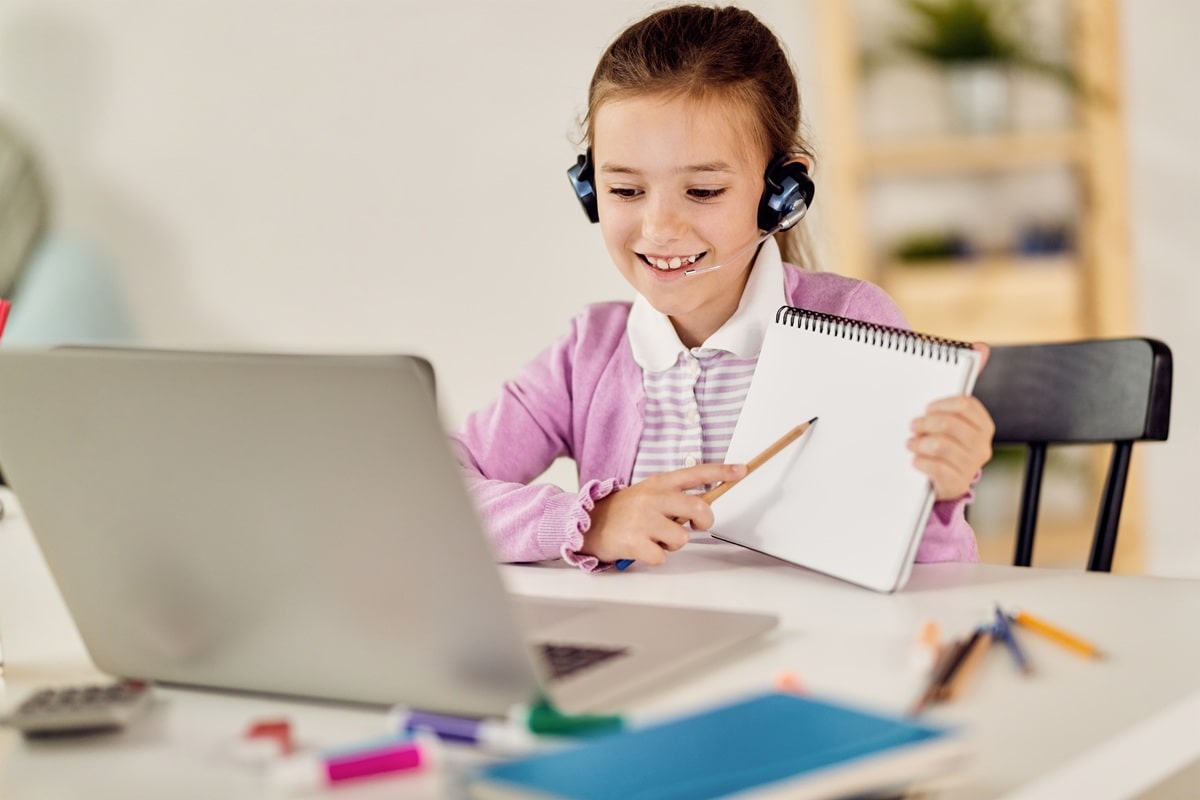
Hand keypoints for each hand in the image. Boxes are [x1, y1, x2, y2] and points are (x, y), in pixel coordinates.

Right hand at [581, 462, 747, 565]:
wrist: (586, 524)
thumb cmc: (623, 511)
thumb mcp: (648, 494)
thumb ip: (674, 497)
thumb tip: (704, 508)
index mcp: (658, 483)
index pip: (695, 473)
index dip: (721, 471)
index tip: (742, 470)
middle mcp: (652, 498)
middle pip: (699, 507)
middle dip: (704, 521)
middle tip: (694, 526)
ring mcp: (642, 519)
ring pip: (682, 537)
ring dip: (673, 544)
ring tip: (655, 538)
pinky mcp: (634, 542)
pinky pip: (662, 557)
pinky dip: (655, 557)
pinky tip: (641, 548)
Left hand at [908, 343, 995, 499]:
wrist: (939, 480)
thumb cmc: (943, 439)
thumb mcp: (951, 413)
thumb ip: (964, 381)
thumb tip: (981, 347)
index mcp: (983, 426)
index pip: (966, 404)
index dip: (941, 404)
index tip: (926, 408)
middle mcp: (982, 446)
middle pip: (951, 424)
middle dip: (926, 423)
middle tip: (913, 425)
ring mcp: (970, 466)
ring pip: (941, 444)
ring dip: (919, 442)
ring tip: (911, 443)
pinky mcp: (956, 484)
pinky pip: (936, 467)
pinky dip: (920, 461)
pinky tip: (915, 459)